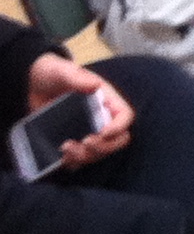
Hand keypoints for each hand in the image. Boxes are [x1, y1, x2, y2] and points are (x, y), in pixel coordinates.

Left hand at [25, 54, 130, 168]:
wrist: (30, 83)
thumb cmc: (51, 73)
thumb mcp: (62, 71)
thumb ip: (77, 77)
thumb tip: (94, 85)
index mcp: (105, 100)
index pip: (124, 116)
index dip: (119, 127)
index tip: (103, 133)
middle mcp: (102, 118)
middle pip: (118, 140)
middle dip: (104, 147)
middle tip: (84, 143)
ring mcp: (88, 131)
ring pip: (100, 152)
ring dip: (86, 156)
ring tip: (65, 148)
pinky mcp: (74, 141)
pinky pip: (81, 159)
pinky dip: (75, 162)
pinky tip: (61, 157)